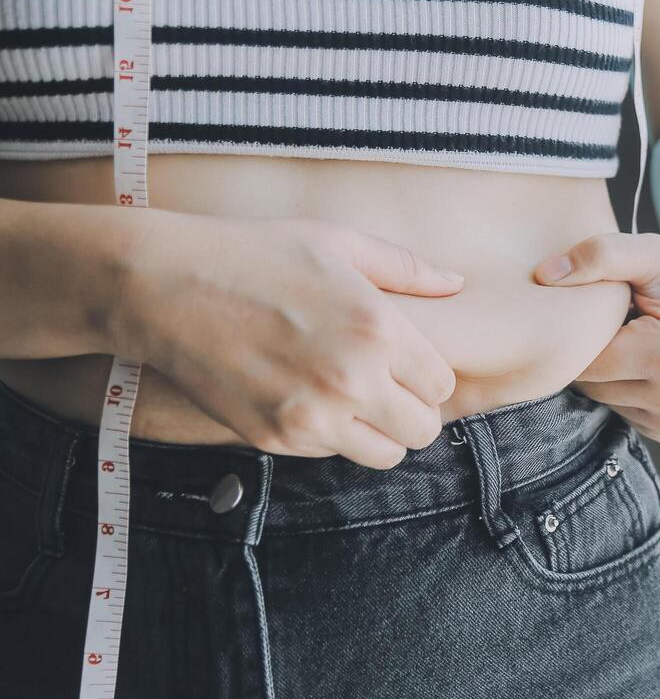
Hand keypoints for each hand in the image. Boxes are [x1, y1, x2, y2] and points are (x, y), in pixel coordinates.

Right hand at [110, 211, 462, 468]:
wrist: (165, 287)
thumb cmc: (255, 255)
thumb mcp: (337, 243)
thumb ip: (405, 267)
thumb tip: (456, 283)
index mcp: (379, 331)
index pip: (442, 387)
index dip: (428, 376)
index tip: (405, 363)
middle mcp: (353, 380)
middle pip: (422, 430)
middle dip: (410, 410)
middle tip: (385, 388)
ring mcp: (313, 416)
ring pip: (384, 455)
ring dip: (376, 432)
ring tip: (350, 399)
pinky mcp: (276, 439)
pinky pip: (331, 454)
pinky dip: (329, 435)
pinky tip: (306, 398)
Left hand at [532, 232, 659, 443]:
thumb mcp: (650, 250)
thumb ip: (600, 256)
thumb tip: (544, 276)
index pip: (586, 359)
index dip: (585, 329)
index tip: (608, 304)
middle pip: (590, 384)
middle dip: (595, 350)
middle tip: (625, 319)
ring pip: (601, 399)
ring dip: (607, 370)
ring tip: (637, 337)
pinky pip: (620, 409)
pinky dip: (623, 385)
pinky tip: (646, 360)